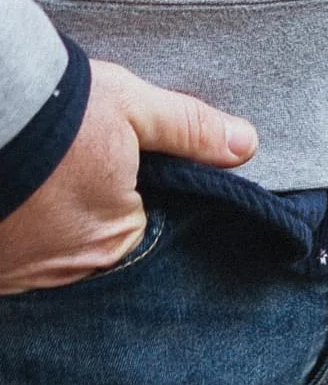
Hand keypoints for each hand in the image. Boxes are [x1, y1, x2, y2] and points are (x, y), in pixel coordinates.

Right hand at [0, 61, 256, 293]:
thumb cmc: (60, 110)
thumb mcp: (137, 108)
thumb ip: (192, 132)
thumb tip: (247, 146)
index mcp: (113, 239)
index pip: (143, 226)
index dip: (137, 193)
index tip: (120, 166)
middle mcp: (63, 271)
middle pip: (92, 244)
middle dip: (89, 212)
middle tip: (75, 167)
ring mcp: (17, 275)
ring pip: (48, 251)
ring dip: (48, 224)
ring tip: (45, 179)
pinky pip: (13, 255)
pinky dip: (16, 230)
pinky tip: (18, 198)